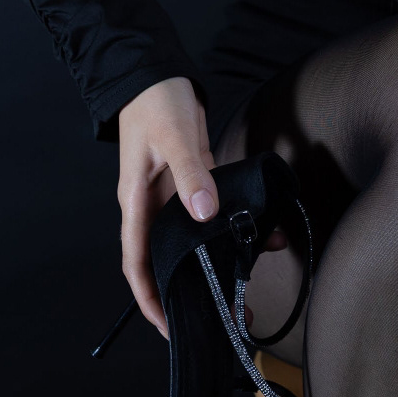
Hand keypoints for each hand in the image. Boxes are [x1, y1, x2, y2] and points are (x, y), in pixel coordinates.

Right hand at [117, 77, 284, 339]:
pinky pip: (213, 211)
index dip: (150, 299)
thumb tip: (204, 214)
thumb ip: (190, 174)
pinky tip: (260, 234)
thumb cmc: (155, 101)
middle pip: (167, 259)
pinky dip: (233, 225)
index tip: (170, 326)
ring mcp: (174, 193)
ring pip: (193, 239)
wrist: (156, 71)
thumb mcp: (173, 136)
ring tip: (246, 285)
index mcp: (137, 202)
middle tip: (223, 314)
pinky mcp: (194, 179)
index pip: (138, 264)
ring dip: (216, 260)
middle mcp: (153, 205)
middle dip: (190, 289)